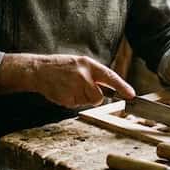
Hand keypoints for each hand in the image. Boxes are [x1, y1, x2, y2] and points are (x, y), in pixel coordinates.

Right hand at [0, 53, 135, 108]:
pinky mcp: (66, 98)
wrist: (39, 70)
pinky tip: (63, 92)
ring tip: (69, 88)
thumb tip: (110, 88)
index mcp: (88, 64)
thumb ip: (94, 74)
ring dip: (81, 98)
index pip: (110, 76)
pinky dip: (71, 101)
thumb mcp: (79, 63)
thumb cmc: (61, 67)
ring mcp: (74, 87)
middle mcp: (83, 75)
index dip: (122, 86)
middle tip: (80, 88)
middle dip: (93, 96)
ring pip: (87, 102)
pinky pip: (76, 105)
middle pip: (98, 96)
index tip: (131, 95)